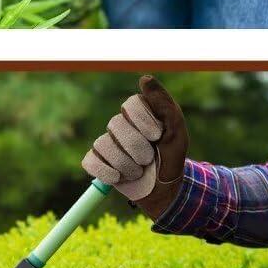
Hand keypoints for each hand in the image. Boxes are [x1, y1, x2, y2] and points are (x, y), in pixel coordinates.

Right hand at [81, 75, 186, 217]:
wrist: (164, 189)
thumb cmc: (171, 157)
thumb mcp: (176, 131)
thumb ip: (164, 104)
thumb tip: (145, 78)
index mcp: (137, 113)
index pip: (130, 105)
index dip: (143, 121)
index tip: (157, 135)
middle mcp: (119, 125)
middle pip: (116, 126)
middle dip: (138, 148)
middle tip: (149, 158)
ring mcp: (106, 143)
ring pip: (105, 146)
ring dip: (127, 165)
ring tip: (138, 171)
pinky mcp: (96, 161)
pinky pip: (90, 162)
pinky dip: (107, 173)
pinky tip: (119, 178)